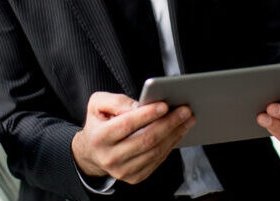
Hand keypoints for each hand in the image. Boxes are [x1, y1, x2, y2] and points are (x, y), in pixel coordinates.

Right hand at [71, 91, 194, 184]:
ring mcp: (123, 170)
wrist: (92, 151)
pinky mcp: (134, 177)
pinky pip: (157, 160)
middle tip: (185, 110)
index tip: (164, 105)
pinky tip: (178, 132)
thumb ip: (116, 101)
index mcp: (99, 137)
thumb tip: (140, 105)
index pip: (126, 125)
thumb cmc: (99, 123)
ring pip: (155, 151)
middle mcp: (110, 157)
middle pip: (146, 139)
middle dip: (169, 123)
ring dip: (174, 134)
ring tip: (187, 119)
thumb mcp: (97, 104)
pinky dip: (170, 145)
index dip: (147, 115)